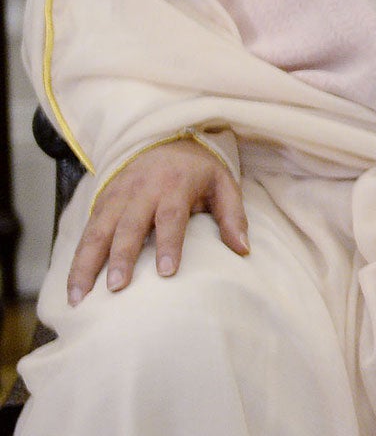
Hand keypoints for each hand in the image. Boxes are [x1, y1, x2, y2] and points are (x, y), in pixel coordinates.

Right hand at [71, 137, 248, 304]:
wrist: (163, 138)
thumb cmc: (198, 170)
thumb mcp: (224, 184)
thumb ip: (233, 216)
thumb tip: (243, 249)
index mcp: (175, 185)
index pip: (171, 217)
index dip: (170, 244)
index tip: (168, 272)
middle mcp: (141, 191)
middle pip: (128, 226)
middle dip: (121, 258)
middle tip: (116, 287)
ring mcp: (116, 197)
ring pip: (98, 232)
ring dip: (86, 264)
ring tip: (79, 296)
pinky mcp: (100, 202)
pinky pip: (86, 232)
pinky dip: (77, 258)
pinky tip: (73, 285)